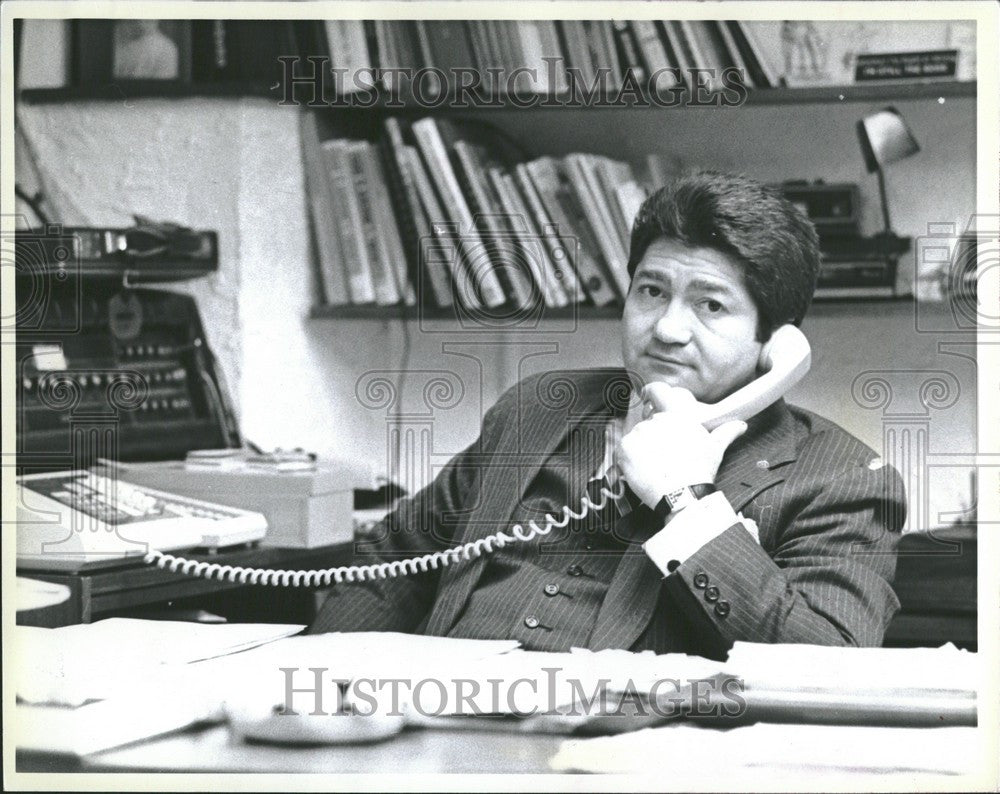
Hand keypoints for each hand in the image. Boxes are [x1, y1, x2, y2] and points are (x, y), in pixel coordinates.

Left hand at [616, 383, 746, 508]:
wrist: (683, 493)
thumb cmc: (700, 470)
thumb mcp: (715, 448)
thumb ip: (726, 431)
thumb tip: (741, 425)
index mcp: (677, 415)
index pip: (658, 396)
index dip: (653, 401)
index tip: (651, 408)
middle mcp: (656, 419)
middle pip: (648, 423)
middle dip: (652, 437)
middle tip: (662, 456)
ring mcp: (639, 432)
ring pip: (636, 437)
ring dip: (641, 449)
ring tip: (655, 466)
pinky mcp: (625, 447)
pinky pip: (623, 450)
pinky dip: (629, 459)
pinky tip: (643, 470)